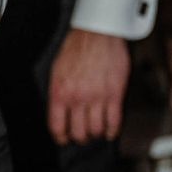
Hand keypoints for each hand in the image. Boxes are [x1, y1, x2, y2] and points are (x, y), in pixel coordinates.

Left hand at [47, 27, 128, 143]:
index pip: (57, 126)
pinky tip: (110, 131)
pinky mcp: (114, 94)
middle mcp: (77, 98)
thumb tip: (60, 112)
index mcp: (60, 92)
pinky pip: (114, 121)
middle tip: (83, 135)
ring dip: (96, 134)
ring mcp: (97, 97)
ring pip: (96, 129)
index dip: (61, 137)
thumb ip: (59, 93)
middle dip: (80, 137)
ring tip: (97, 131)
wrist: (96, 32)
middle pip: (78, 132)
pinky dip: (112, 130)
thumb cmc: (76, 48)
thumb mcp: (57, 71)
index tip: (64, 139)